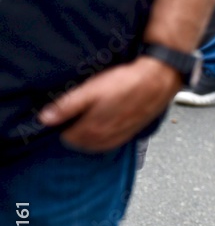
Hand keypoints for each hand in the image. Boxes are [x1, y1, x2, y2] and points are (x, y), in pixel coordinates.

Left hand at [38, 57, 182, 151]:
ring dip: (89, 138)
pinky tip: (104, 128)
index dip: (63, 126)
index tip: (64, 115)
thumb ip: (67, 106)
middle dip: (75, 134)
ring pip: (98, 145)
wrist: (158, 80)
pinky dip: (104, 139)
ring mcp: (121, 136)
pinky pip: (113, 143)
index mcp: (93, 128)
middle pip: (82, 144)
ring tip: (86, 123)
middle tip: (74, 117)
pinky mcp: (133, 132)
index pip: (68, 138)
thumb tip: (45, 118)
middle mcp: (107, 137)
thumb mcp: (91, 89)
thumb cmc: (126, 82)